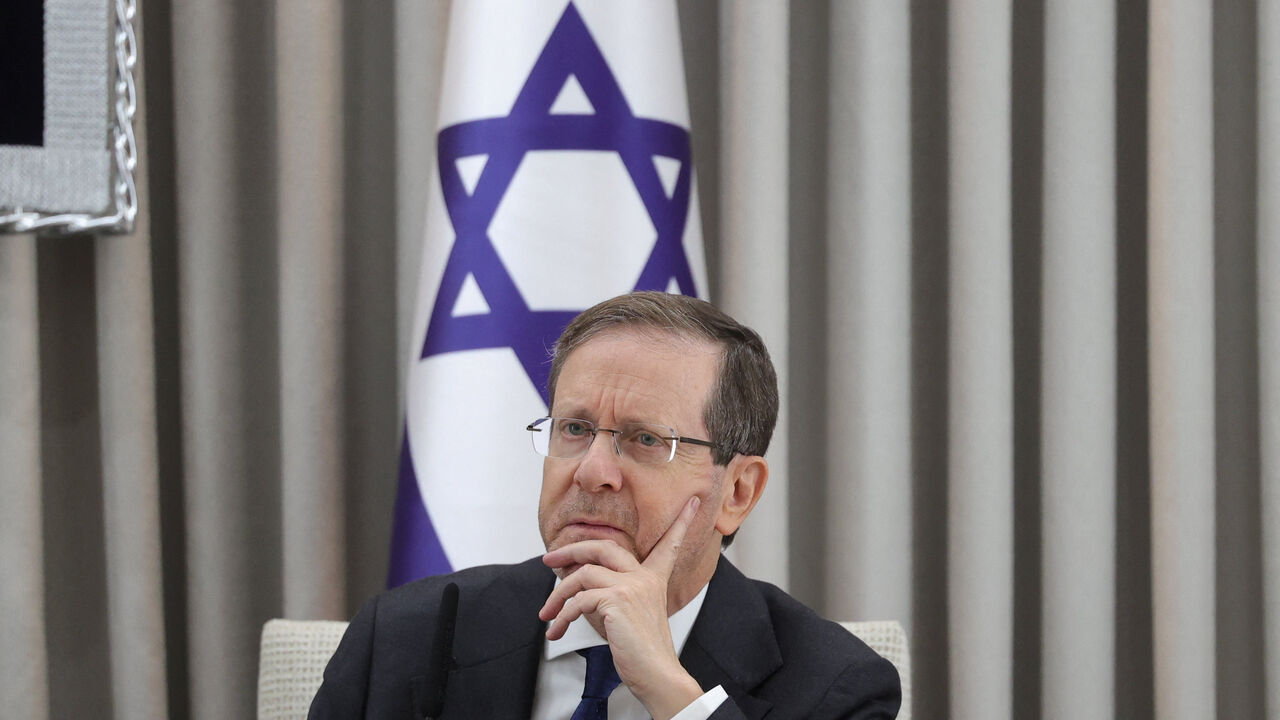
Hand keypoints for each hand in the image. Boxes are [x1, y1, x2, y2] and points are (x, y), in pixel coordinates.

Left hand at [538, 496, 704, 719]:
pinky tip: (557, 629)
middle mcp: (644, 578)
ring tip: (547, 613)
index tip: (693, 503)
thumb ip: (612, 593)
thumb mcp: (630, 614)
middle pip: (603, 546)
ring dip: (557, 594)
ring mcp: (631, 587)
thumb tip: (577, 581)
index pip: (668, 544)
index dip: (681, 522)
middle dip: (571, 549)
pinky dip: (561, 615)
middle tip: (548, 559)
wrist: (656, 674)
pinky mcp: (617, 601)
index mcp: (654, 579)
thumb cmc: (642, 650)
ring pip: (582, 574)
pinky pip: (578, 600)